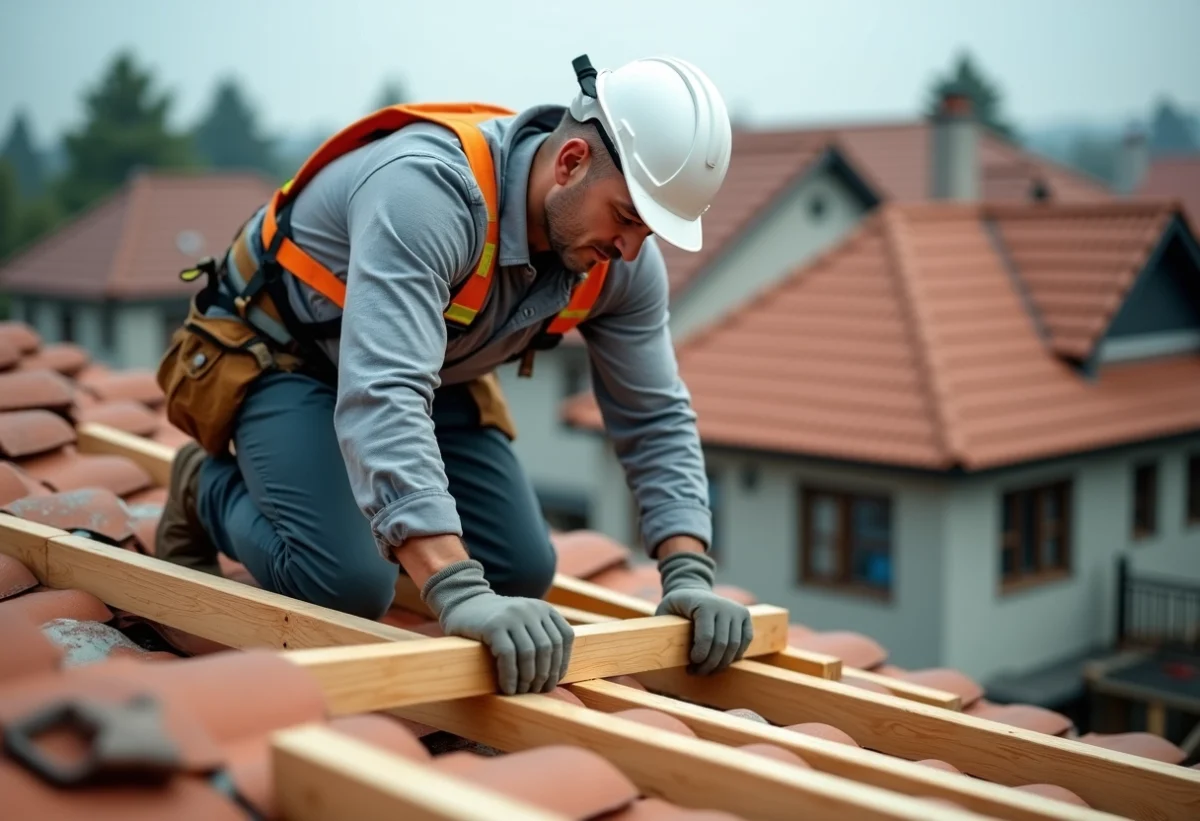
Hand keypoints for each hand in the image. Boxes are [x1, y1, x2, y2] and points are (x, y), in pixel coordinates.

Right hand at [421, 559, 574, 694]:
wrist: (463, 604)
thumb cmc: (496, 623)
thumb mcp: (524, 622)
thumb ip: (540, 636)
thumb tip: (556, 675)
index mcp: (543, 608)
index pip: (564, 637)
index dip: (562, 662)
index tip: (553, 680)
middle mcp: (530, 609)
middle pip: (548, 648)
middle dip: (545, 675)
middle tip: (537, 691)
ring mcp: (512, 615)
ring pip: (529, 653)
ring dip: (528, 678)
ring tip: (522, 691)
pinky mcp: (493, 625)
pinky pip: (508, 656)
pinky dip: (510, 676)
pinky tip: (507, 688)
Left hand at [654, 550, 752, 674]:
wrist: (692, 590)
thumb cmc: (675, 605)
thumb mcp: (664, 611)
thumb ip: (661, 627)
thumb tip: (657, 649)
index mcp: (704, 604)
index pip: (707, 637)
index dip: (699, 657)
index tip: (690, 666)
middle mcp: (724, 606)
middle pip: (722, 645)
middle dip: (709, 664)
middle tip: (696, 672)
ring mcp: (737, 610)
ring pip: (734, 647)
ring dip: (721, 664)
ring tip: (706, 670)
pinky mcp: (745, 616)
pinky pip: (745, 642)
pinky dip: (734, 656)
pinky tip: (720, 661)